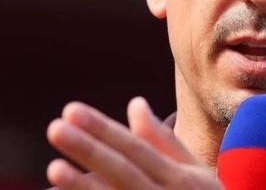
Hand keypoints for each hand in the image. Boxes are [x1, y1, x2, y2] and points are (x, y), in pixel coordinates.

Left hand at [46, 97, 222, 188]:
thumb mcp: (194, 170)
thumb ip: (162, 140)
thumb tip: (134, 103)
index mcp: (179, 178)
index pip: (135, 148)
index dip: (103, 130)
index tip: (72, 111)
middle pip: (122, 171)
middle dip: (88, 150)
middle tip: (56, 127)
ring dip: (81, 188)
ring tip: (53, 168)